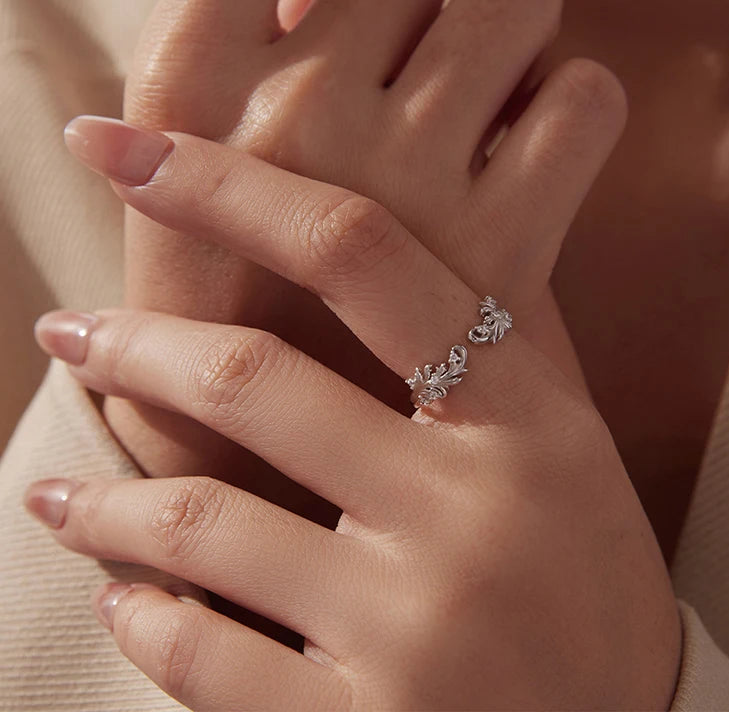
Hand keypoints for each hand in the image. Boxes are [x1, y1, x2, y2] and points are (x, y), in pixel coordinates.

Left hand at [29, 128, 680, 709]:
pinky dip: (145, 620)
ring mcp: (415, 634)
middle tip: (70, 330)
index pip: (361, 255)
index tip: (132, 152)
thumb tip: (411, 233)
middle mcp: (471, 516)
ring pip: (202, 528)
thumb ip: (498, 346)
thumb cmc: (588, 587)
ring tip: (57, 499)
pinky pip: (204, 661)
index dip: (231, 186)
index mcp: (525, 422)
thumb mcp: (572, 451)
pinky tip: (131, 599)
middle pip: (254, 379)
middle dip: (133, 345)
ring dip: (105, 506)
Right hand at [108, 0, 620, 514]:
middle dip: (414, 2)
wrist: (272, 461)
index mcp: (190, 92)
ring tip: (466, 111)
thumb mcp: (206, 158)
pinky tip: (522, 160)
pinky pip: (582, 100)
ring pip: (511, 0)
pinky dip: (568, 112)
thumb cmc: (235, 297)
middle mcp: (294, 121)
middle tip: (401, 76)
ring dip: (499, 40)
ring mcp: (401, 184)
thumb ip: (274, 17)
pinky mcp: (500, 249)